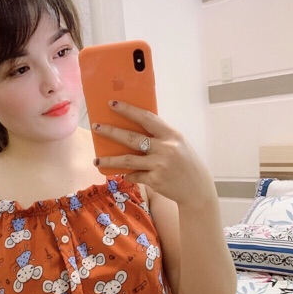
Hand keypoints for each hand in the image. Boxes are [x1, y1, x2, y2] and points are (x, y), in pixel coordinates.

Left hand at [93, 101, 215, 210]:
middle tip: (96, 127)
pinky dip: (127, 174)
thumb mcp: (177, 144)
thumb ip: (159, 136)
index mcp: (171, 134)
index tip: (111, 104)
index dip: (128, 110)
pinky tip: (123, 174)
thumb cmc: (184, 163)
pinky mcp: (155, 180)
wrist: (196, 189)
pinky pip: (135, 175)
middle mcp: (165, 148)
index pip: (146, 117)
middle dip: (111, 132)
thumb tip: (132, 128)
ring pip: (127, 160)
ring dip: (109, 160)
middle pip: (131, 138)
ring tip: (96, 160)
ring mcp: (160, 165)